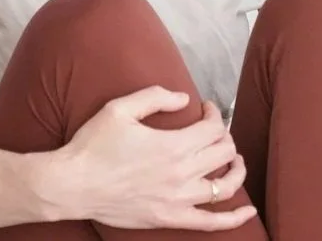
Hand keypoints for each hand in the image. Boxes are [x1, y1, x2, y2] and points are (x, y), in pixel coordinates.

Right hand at [53, 85, 256, 231]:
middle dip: (224, 136)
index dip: (214, 114)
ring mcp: (178, 200)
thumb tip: (183, 98)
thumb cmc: (94, 144)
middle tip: (213, 129)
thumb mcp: (120, 108)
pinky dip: (234, 219)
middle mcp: (182, 174)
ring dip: (236, 170)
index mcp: (173, 145)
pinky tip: (247, 212)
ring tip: (234, 160)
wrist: (74, 185)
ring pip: (225, 187)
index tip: (205, 108)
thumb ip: (155, 97)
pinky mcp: (170, 219)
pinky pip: (211, 223)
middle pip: (223, 153)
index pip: (213, 128)